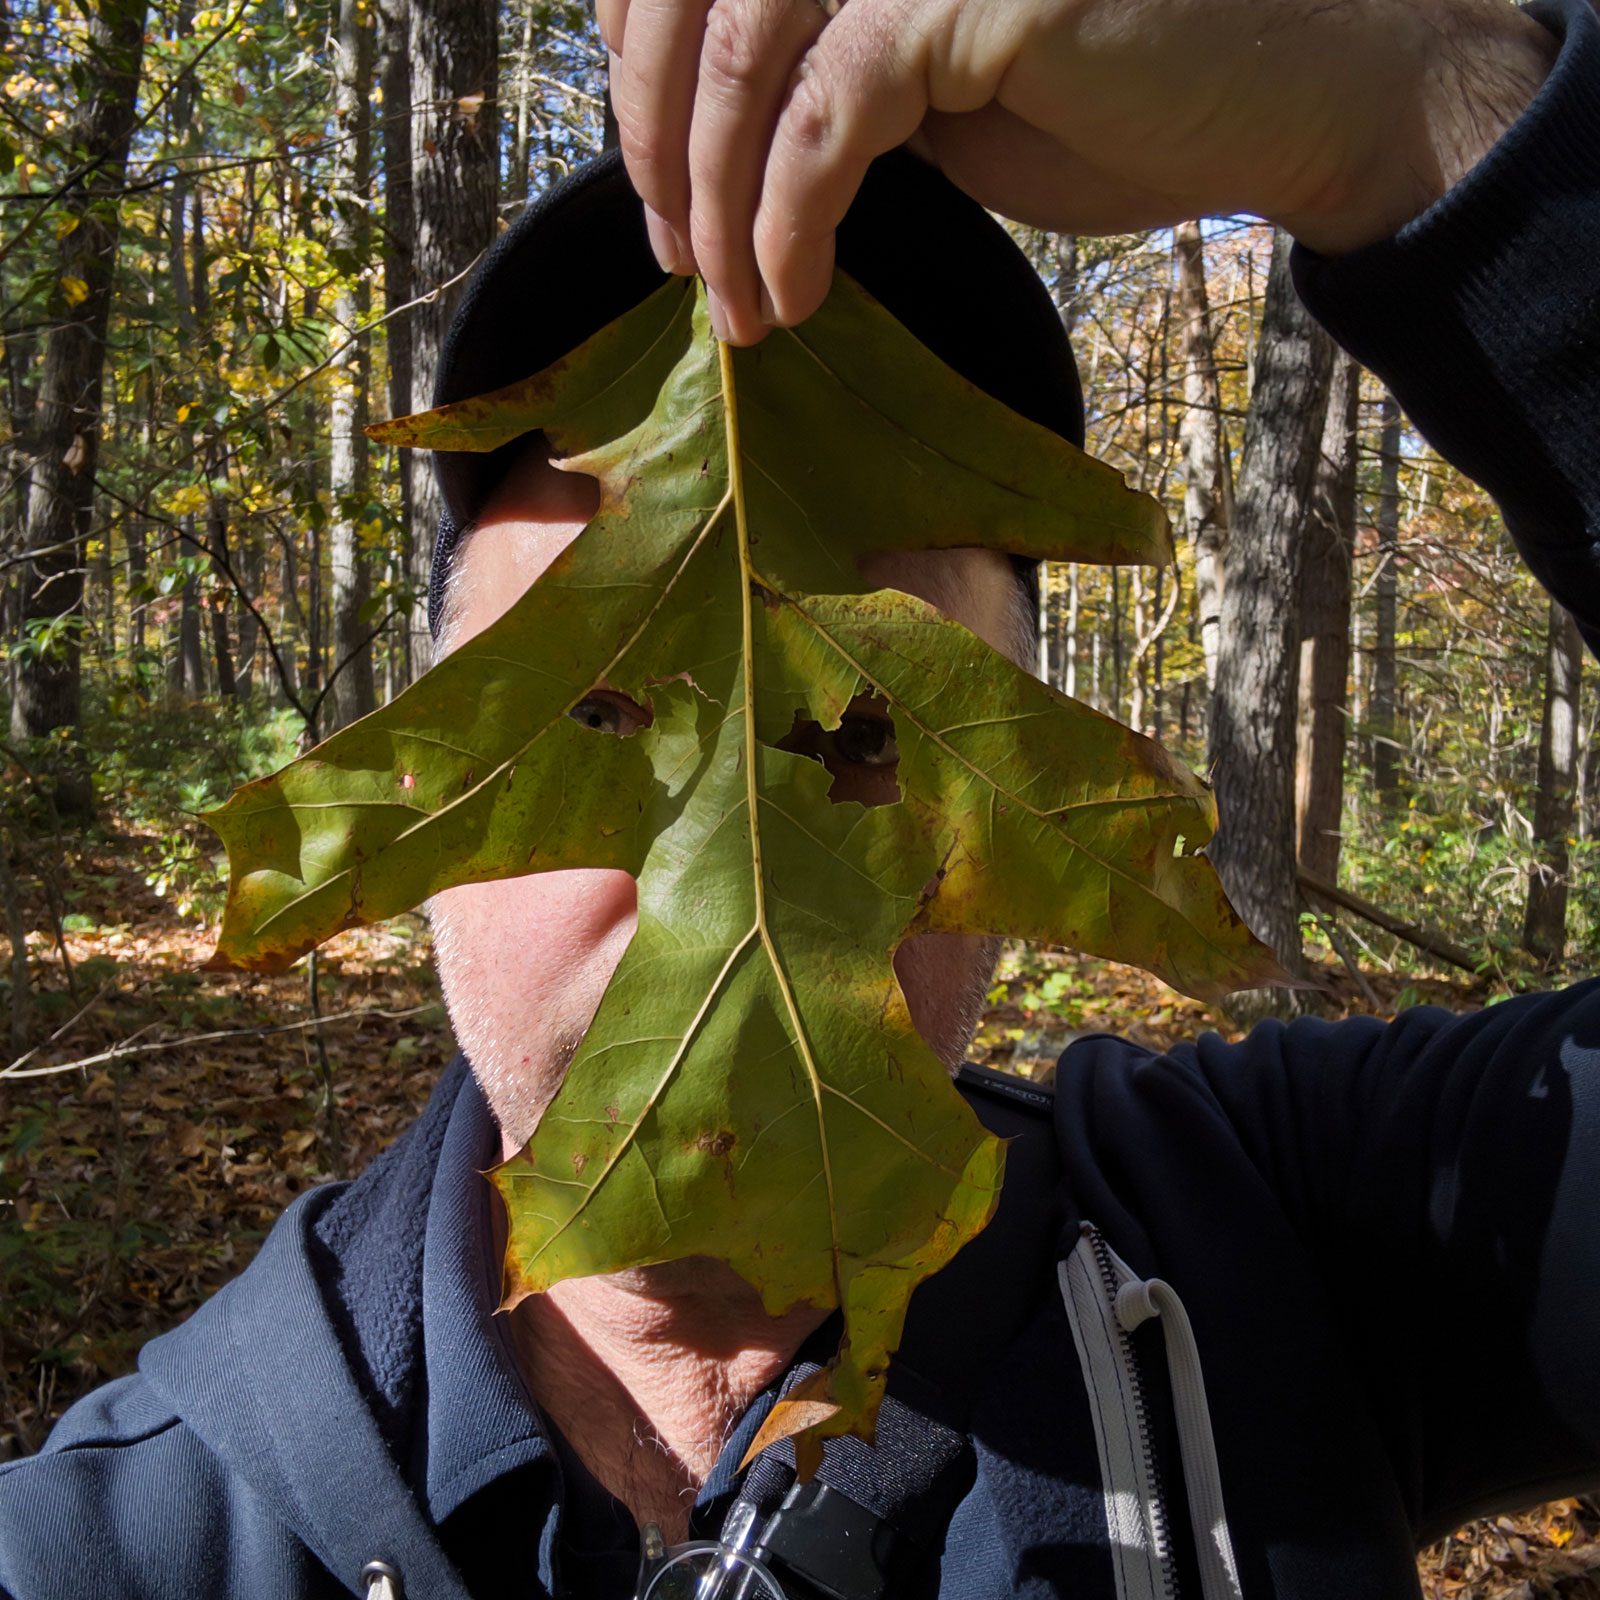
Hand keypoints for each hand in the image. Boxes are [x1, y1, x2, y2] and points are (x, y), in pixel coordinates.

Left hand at [600, 0, 1555, 343]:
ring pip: (741, 62)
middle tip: (675, 258)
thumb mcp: (935, 71)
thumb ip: (830, 67)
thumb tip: (708, 140)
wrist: (1285, 96)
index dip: (637, 69)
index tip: (653, 189)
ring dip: (712, 202)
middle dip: (657, 144)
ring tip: (732, 303)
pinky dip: (786, 225)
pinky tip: (792, 293)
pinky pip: (823, 125)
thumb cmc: (1120, 88)